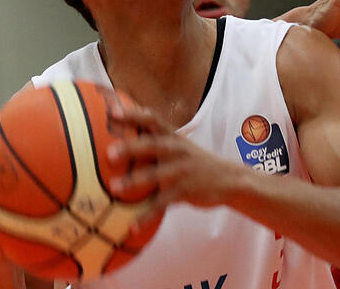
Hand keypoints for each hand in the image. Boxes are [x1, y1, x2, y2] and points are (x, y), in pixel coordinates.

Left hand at [107, 105, 243, 225]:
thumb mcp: (181, 147)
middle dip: (131, 147)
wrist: (230, 179)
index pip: (153, 120)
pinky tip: (132, 226)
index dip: (133, 115)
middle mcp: (177, 150)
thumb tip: (127, 135)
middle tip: (109, 153)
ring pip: (156, 175)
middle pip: (152, 145)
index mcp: (174, 138)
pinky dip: (146, 216)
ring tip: (114, 187)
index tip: (113, 112)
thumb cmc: (196, 163)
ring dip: (134, 181)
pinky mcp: (186, 190)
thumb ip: (158, 142)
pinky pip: (163, 203)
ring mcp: (182, 170)